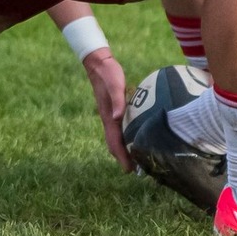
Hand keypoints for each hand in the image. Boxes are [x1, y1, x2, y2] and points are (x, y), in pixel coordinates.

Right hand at [81, 47, 132, 169]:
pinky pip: (120, 128)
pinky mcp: (114, 109)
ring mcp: (110, 115)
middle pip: (115, 144)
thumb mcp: (115, 85)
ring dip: (125, 149)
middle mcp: (109, 119)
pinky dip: (126, 137)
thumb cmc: (108, 74)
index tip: (130, 171)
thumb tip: (117, 118)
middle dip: (124, 158)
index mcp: (109, 117)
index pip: (114, 143)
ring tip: (137, 158)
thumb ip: (118, 100)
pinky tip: (135, 136)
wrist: (99, 64)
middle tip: (137, 171)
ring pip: (117, 137)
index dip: (121, 157)